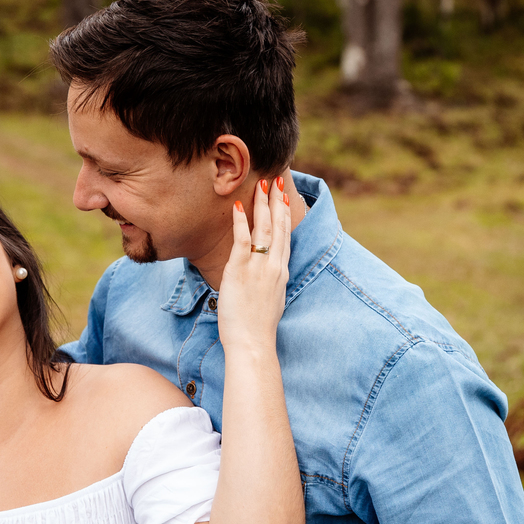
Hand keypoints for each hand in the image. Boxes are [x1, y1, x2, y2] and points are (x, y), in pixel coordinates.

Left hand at [217, 177, 291, 347]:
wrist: (254, 343)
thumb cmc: (258, 328)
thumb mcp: (271, 300)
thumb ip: (269, 283)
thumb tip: (266, 276)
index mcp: (281, 272)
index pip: (285, 236)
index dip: (284, 214)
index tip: (284, 196)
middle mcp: (274, 266)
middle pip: (279, 227)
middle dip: (277, 201)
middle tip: (276, 179)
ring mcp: (259, 267)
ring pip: (264, 229)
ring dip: (262, 205)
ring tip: (261, 185)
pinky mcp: (241, 271)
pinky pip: (242, 241)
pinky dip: (241, 222)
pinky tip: (237, 207)